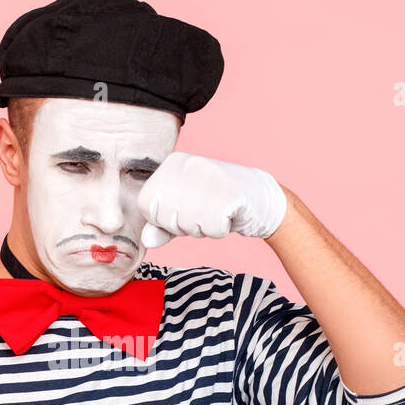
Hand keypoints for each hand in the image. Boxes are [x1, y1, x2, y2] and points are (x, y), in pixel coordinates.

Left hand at [137, 151, 287, 248]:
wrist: (258, 197)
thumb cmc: (215, 204)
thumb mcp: (182, 211)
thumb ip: (161, 224)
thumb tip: (146, 240)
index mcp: (172, 164)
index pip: (146, 204)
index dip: (163, 219)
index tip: (184, 210)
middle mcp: (188, 165)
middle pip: (166, 217)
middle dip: (184, 226)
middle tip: (204, 211)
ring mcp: (209, 176)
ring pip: (188, 224)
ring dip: (203, 228)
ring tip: (216, 211)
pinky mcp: (229, 192)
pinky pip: (211, 228)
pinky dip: (219, 230)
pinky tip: (228, 215)